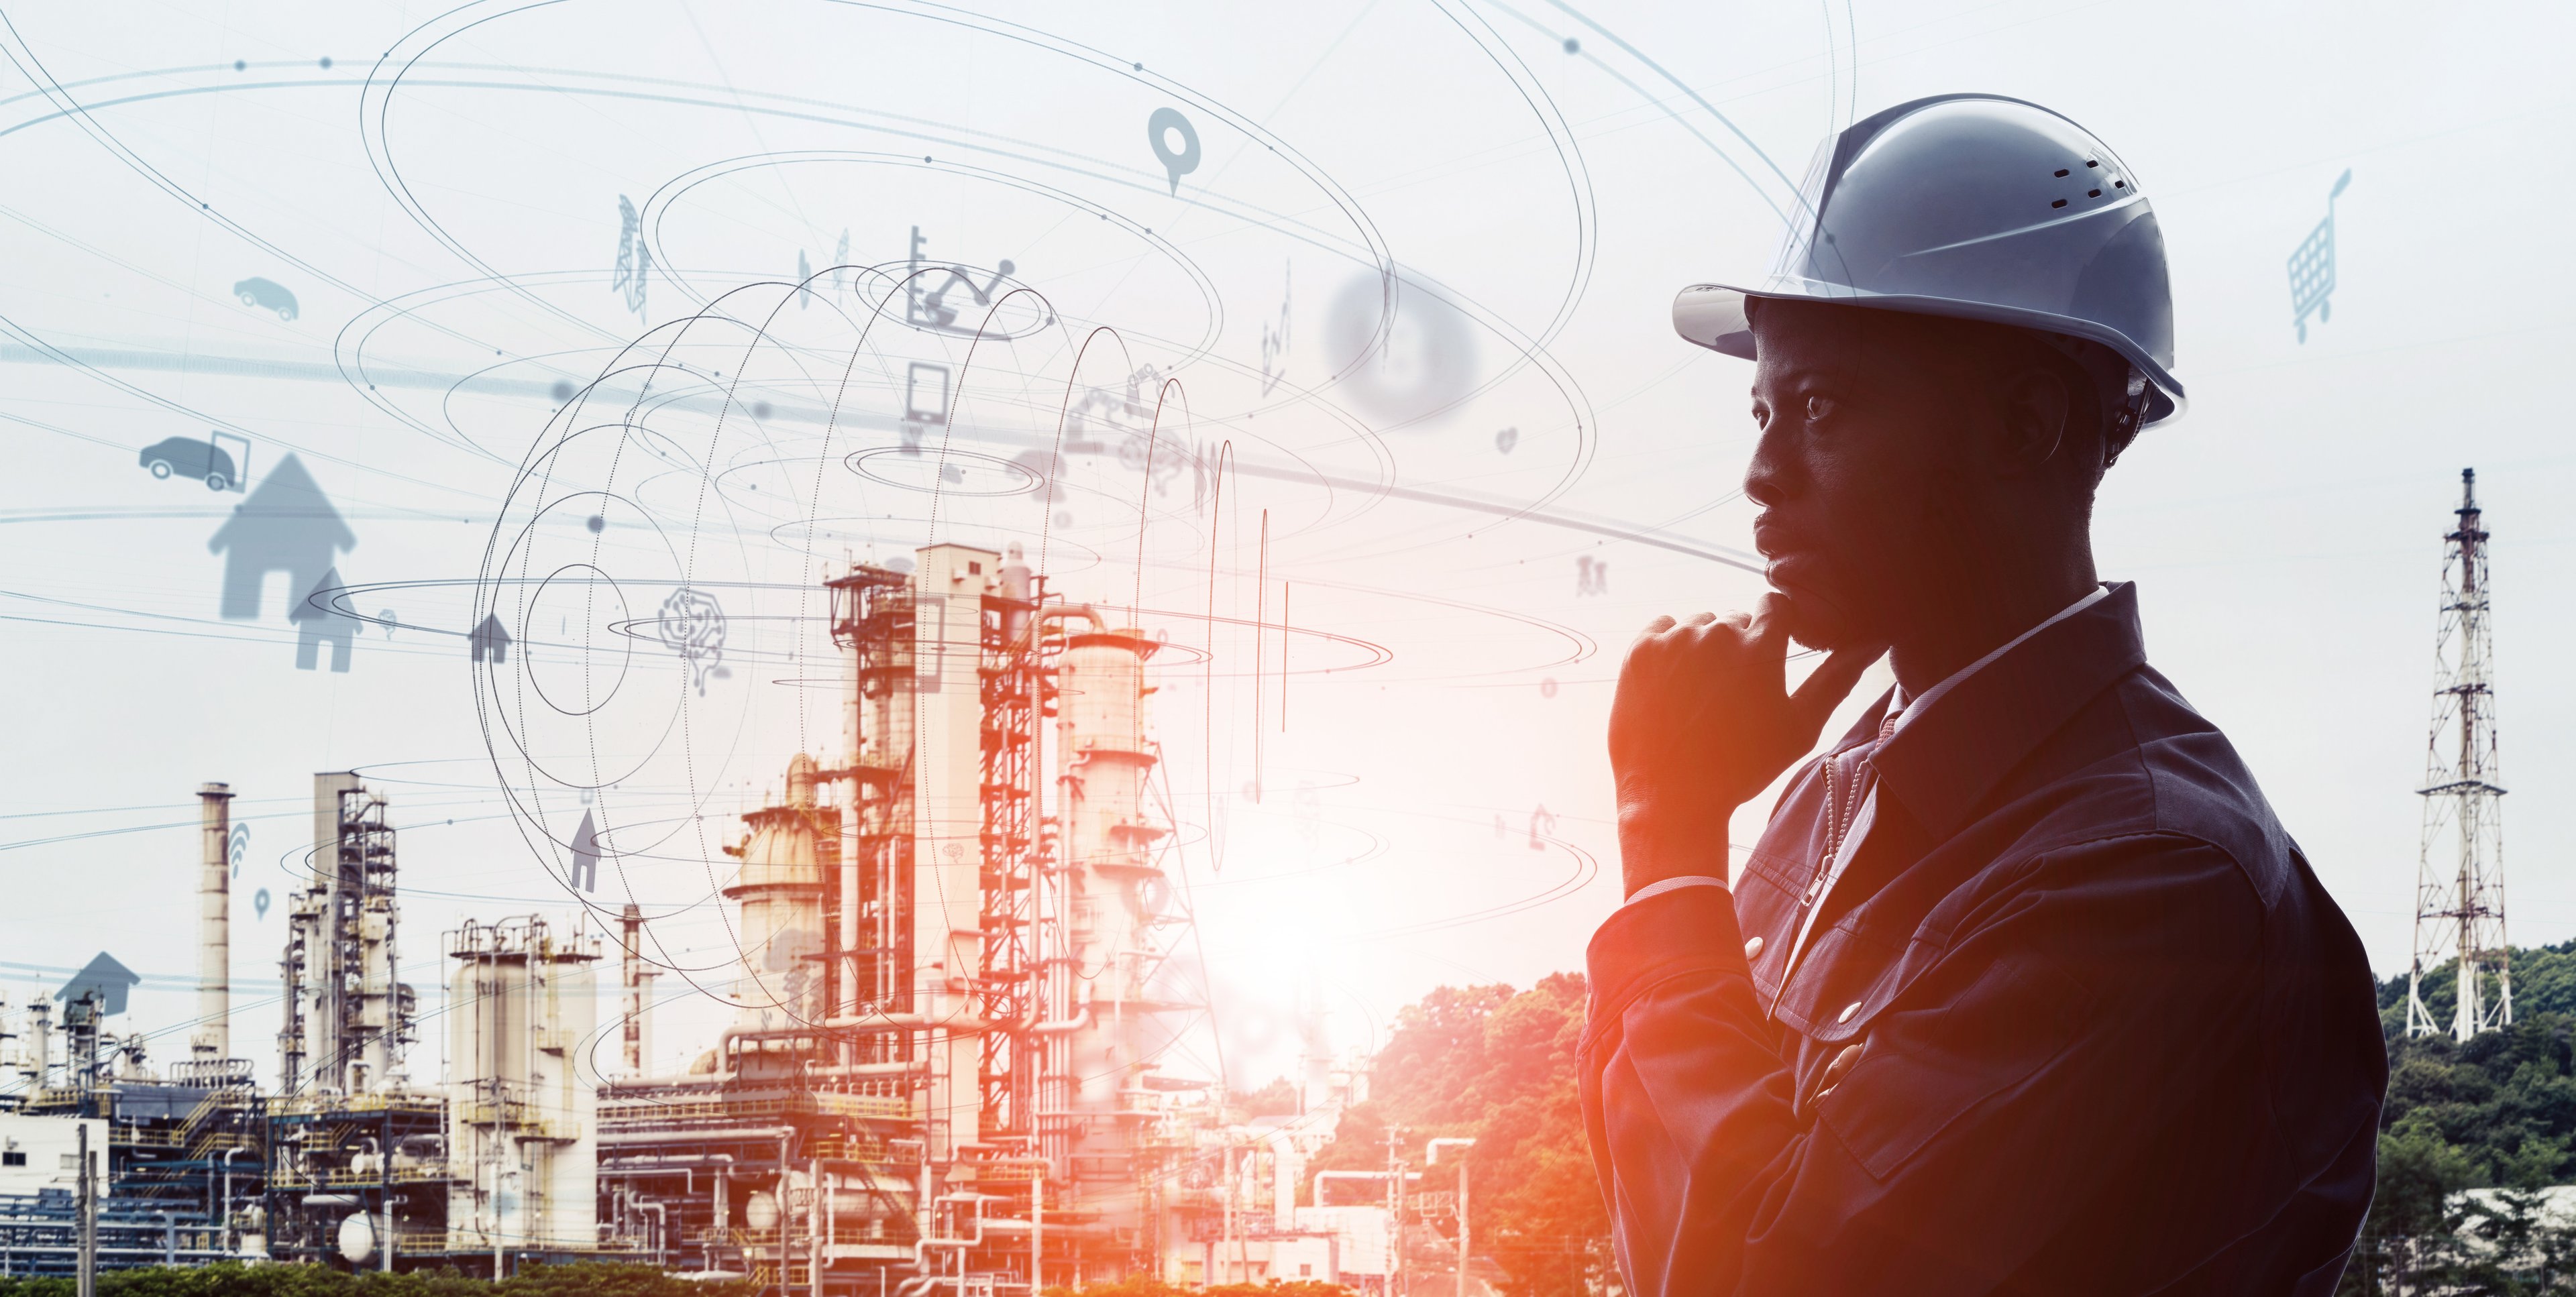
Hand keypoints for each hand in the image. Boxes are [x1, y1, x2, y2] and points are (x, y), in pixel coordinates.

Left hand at [1609, 594, 1881, 894]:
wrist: (1670, 797)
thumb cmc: (1741, 768)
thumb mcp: (1799, 728)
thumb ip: (1835, 679)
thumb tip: (1869, 643)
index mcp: (1761, 645)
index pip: (1775, 606)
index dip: (1775, 629)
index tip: (1768, 657)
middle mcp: (1717, 631)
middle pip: (1736, 620)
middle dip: (1739, 646)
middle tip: (1732, 694)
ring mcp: (1674, 639)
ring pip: (1699, 625)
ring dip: (1703, 647)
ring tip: (1701, 696)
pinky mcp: (1640, 649)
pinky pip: (1662, 628)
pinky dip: (1669, 648)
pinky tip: (1673, 686)